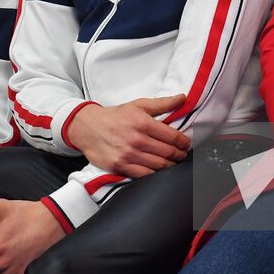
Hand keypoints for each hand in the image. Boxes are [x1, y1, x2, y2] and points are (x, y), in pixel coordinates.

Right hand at [66, 95, 190, 177]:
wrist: (87, 127)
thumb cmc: (115, 116)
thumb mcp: (138, 105)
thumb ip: (162, 103)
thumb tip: (182, 98)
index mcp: (143, 123)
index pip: (172, 137)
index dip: (183, 142)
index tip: (186, 144)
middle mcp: (137, 140)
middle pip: (168, 153)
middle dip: (179, 155)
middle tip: (182, 154)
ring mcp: (128, 155)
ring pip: (159, 166)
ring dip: (170, 166)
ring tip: (173, 163)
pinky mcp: (120, 167)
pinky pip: (144, 175)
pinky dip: (155, 174)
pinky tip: (158, 170)